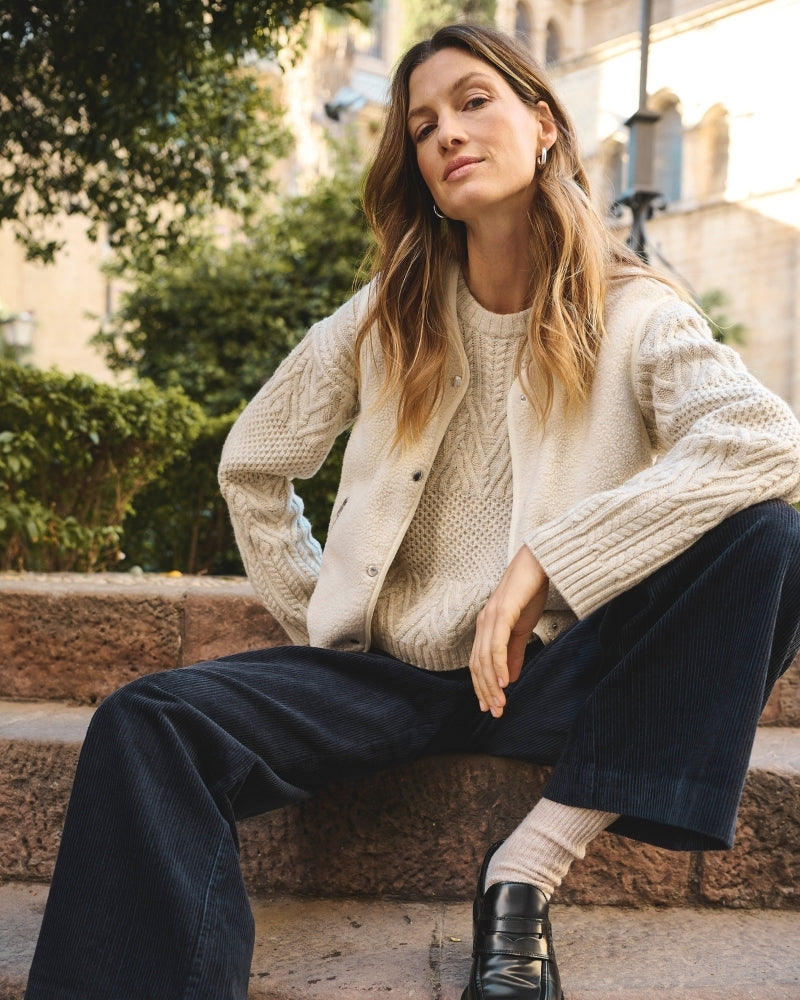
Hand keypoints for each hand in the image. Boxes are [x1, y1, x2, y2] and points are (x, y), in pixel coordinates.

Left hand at [469, 545, 547, 717]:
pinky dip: (499, 665)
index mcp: (486, 626)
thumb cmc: (530, 590)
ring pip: (485, 658)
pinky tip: (504, 682)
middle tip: (495, 713)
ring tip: (500, 703)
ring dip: (492, 684)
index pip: (478, 663)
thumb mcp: (523, 628)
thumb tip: (508, 678)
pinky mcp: (503, 612)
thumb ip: (514, 652)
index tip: (489, 707)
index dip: (481, 686)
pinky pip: (497, 644)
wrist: (540, 561)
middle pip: (478, 664)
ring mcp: (491, 617)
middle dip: (485, 691)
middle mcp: (484, 622)